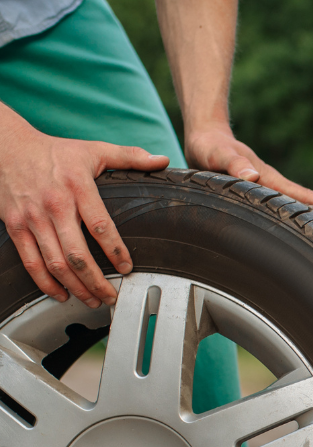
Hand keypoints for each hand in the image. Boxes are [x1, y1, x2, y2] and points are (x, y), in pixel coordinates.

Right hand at [0, 106, 168, 306]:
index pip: (100, 225)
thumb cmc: (54, 151)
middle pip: (77, 254)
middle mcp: (54, 205)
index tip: (127, 268)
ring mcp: (33, 218)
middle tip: (111, 297)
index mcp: (77, 187)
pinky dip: (45, 283)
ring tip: (92, 300)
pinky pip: (30, 261)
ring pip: (55, 263)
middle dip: (96, 281)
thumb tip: (163, 160)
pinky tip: (61, 294)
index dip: (115, 251)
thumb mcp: (94, 150)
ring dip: (75, 287)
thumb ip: (130, 156)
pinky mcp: (16, 225)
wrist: (8, 146)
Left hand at [186, 125, 312, 227]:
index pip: (303, 197)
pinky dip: (292, 220)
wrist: (204, 136)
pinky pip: (280, 208)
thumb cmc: (208, 145)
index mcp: (268, 179)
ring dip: (312, 221)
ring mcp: (266, 189)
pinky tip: (294, 230)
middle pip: (306, 205)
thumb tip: (252, 176)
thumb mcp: (216, 154)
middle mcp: (272, 185)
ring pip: (295, 208)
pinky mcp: (257, 194)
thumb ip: (232, 163)